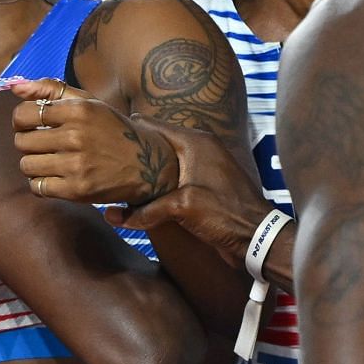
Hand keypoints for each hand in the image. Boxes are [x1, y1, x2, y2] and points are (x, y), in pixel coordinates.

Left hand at [8, 78, 180, 205]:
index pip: (23, 114)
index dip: (22, 120)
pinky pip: (37, 187)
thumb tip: (15, 87)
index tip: (32, 125)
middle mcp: (76, 136)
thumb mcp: (88, 102)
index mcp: (77, 110)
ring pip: (26, 165)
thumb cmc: (111, 129)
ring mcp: (76, 165)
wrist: (147, 163)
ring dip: (34, 164)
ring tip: (50, 161)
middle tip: (43, 145)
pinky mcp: (77, 190)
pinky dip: (41, 183)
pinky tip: (55, 177)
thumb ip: (50, 89)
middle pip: (21, 141)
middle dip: (27, 143)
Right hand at [107, 124, 273, 268]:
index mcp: (196, 141)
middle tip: (106, 159)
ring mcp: (202, 167)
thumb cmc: (225, 213)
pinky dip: (157, 183)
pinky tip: (139, 195)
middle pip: (157, 143)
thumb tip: (113, 216)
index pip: (153, 125)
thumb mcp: (182, 207)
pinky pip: (173, 178)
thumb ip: (146, 209)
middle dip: (134, 152)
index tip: (105, 136)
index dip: (129, 129)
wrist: (257, 238)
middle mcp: (199, 148)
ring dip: (145, 171)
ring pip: (164, 162)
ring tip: (117, 176)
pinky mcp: (203, 185)